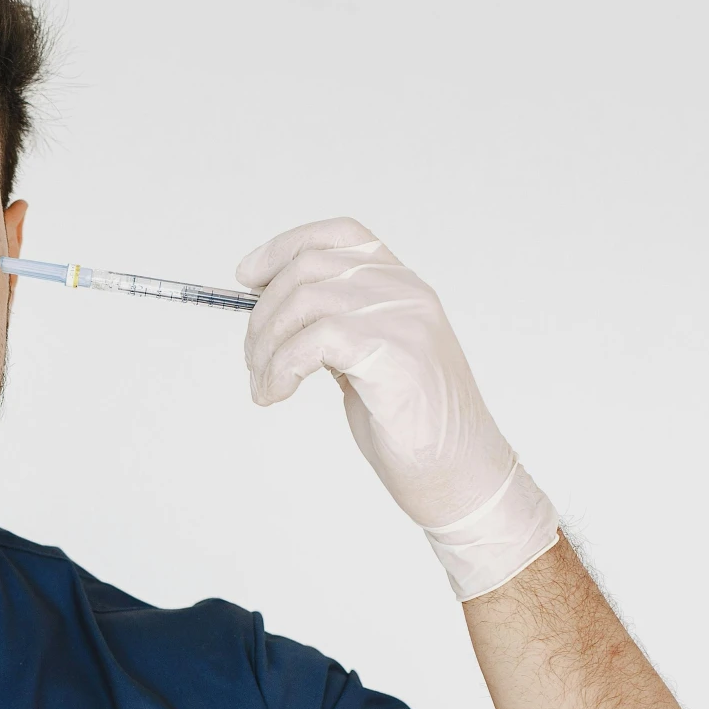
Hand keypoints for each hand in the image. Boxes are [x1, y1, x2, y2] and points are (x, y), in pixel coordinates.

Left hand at [238, 217, 559, 598]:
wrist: (461, 474)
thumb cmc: (413, 427)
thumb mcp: (367, 362)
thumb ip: (335, 328)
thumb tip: (273, 314)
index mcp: (403, 288)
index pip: (340, 235)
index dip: (285, 247)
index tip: (247, 276)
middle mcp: (406, 293)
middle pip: (310, 267)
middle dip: (263, 312)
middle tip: (252, 359)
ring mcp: (403, 320)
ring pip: (305, 301)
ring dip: (265, 345)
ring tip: (263, 384)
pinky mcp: (393, 354)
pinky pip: (312, 341)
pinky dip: (279, 368)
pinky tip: (275, 394)